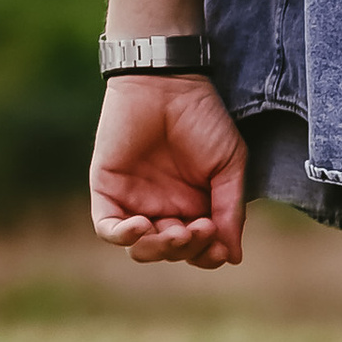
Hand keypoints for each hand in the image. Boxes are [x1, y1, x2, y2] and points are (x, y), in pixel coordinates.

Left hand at [90, 74, 248, 269]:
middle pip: (171, 253)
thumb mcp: (230, 166)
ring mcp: (135, 201)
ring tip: (177, 230)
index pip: (198, 250)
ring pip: (141, 249)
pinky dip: (124, 236)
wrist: (167, 83)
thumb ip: (232, 211)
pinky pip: (108, 229)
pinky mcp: (108, 190)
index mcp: (195, 206)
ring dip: (161, 248)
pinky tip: (142, 225)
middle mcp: (164, 208)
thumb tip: (233, 257)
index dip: (207, 255)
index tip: (218, 242)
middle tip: (202, 226)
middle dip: (188, 249)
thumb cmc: (204, 119)